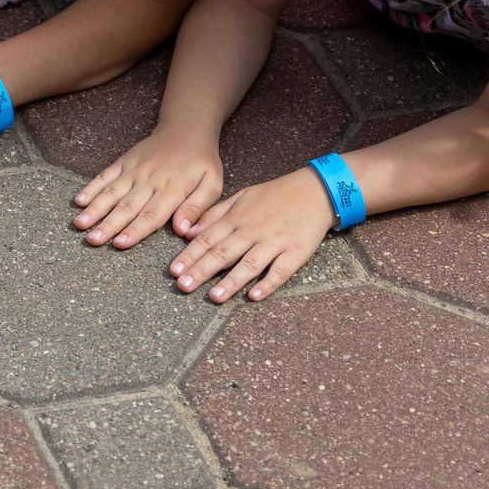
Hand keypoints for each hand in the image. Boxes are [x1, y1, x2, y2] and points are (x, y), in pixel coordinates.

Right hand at [71, 132, 222, 249]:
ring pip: (112, 192)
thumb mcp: (212, 184)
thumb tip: (182, 231)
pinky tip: (79, 200)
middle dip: (108, 225)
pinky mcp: (125, 162)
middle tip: (92, 240)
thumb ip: (197, 207)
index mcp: (172, 189)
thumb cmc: (201, 162)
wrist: (186, 129)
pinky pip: (106, 175)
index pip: (151, 215)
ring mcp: (134, 170)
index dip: (134, 230)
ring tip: (80, 224)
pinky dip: (92, 187)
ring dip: (95, 209)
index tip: (118, 244)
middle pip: (126, 207)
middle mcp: (149, 180)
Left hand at [168, 167, 336, 303]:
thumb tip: (188, 231)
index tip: (174, 270)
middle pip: (223, 252)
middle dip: (202, 270)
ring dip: (231, 281)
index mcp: (237, 218)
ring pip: (249, 264)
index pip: (208, 239)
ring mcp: (274, 241)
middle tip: (183, 286)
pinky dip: (268, 284)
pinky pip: (280, 270)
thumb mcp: (241, 197)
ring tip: (214, 297)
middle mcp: (252, 230)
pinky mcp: (296, 252)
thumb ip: (214, 215)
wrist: (314, 190)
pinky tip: (255, 296)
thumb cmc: (274, 196)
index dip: (190, 255)